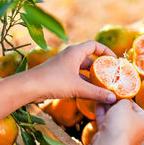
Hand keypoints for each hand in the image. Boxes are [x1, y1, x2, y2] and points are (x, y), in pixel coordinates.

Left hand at [0, 40, 117, 130]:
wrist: (28, 87)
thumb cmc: (53, 82)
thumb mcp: (78, 88)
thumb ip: (97, 93)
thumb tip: (113, 99)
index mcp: (75, 52)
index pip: (94, 45)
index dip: (106, 51)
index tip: (114, 60)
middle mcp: (69, 56)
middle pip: (89, 57)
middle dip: (101, 66)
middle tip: (111, 74)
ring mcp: (63, 65)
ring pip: (82, 68)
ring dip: (92, 75)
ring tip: (102, 85)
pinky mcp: (58, 75)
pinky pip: (75, 75)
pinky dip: (84, 81)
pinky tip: (89, 91)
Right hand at [90, 99, 143, 144]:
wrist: (109, 144)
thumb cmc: (122, 124)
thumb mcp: (124, 105)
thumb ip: (124, 100)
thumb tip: (122, 99)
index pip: (137, 107)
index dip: (126, 99)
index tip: (119, 93)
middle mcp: (138, 131)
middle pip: (126, 114)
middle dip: (116, 104)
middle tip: (109, 95)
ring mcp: (124, 136)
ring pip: (116, 119)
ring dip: (109, 109)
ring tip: (102, 98)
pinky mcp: (112, 139)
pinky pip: (108, 124)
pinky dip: (103, 115)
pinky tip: (98, 105)